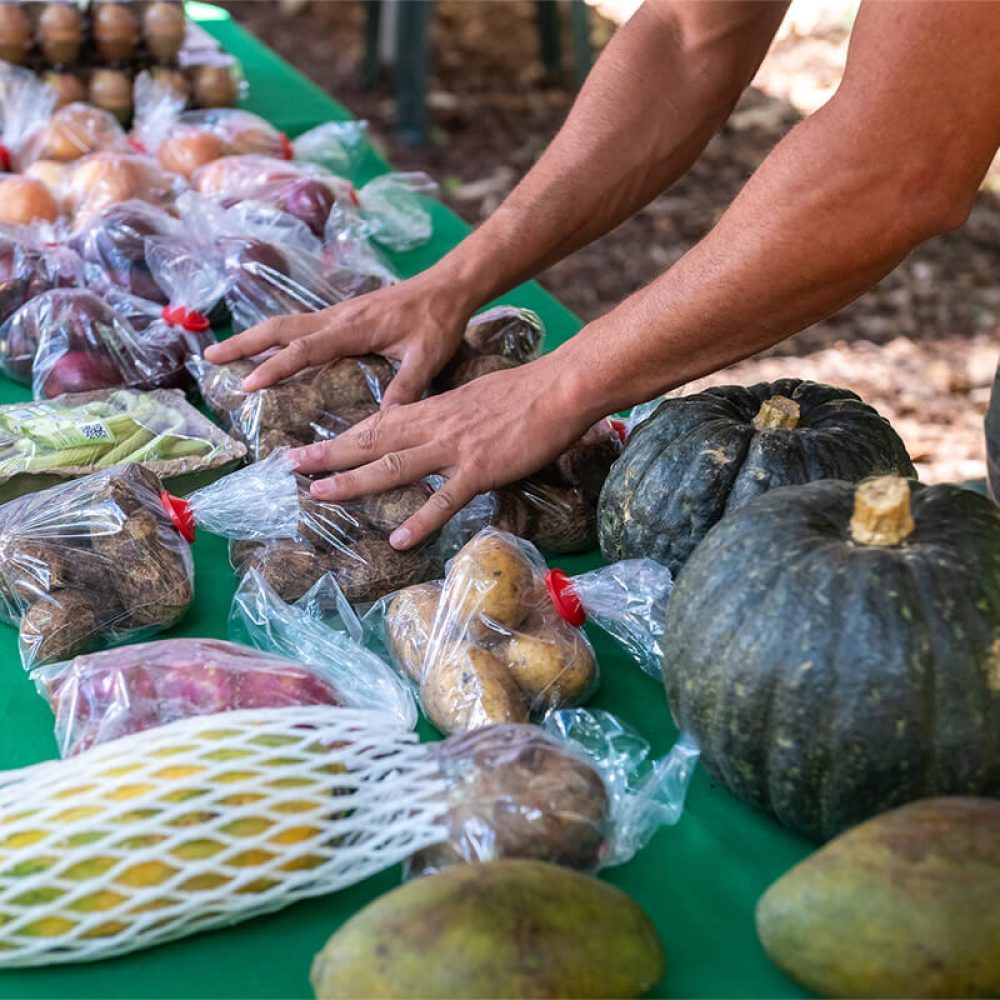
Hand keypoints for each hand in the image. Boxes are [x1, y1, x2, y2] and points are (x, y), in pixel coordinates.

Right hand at [203, 268, 476, 405]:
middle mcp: (338, 316)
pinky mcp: (343, 313)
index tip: (247, 384)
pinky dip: (276, 334)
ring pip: (286, 321)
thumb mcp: (427, 357)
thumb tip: (385, 423)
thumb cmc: (438, 321)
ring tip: (225, 353)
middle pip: (280, 327)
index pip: (305, 348)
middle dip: (244, 343)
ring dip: (254, 336)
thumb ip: (406, 387)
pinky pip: (301, 323)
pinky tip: (268, 346)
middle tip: (211, 359)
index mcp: (354, 327)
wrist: (448, 286)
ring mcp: (338, 312)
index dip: (275, 367)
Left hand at [290, 353, 592, 548]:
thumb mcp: (472, 399)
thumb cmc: (522, 393)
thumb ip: (446, 417)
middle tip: (290, 467)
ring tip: (321, 494)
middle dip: (328, 454)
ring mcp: (455, 448)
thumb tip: (429, 431)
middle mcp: (434, 426)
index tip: (307, 448)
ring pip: (395, 466)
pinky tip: (400, 541)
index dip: (338, 437)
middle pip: (372, 441)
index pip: (375, 424)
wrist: (558, 388)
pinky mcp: (480, 469)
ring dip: (355, 481)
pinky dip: (421, 520)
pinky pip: (445, 499)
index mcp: (432, 409)